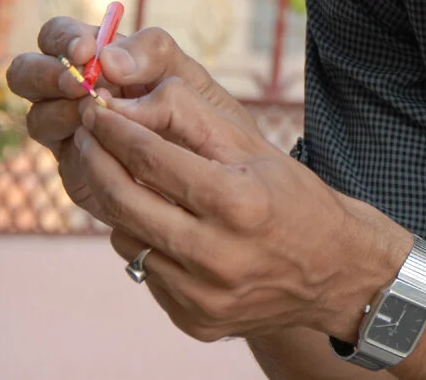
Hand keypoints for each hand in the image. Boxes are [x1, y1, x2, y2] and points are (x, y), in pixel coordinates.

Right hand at [4, 16, 228, 220]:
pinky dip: (83, 150)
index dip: (62, 39)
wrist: (219, 165)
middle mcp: (71, 91)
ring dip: (62, 114)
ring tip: (100, 118)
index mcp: (94, 57)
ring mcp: (69, 131)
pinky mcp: (78, 169)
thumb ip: (152, 53)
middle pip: (24, 73)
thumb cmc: (199, 108)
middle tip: (79, 86)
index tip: (86, 50)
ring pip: (36, 117)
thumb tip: (107, 60)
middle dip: (45, 75)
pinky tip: (112, 149)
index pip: (55, 36)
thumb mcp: (183, 71)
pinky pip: (65, 157)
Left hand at [73, 77, 410, 342]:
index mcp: (236, 202)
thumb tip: (125, 104)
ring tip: (135, 182)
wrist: (337, 273)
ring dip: (121, 206)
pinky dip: (149, 245)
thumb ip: (191, 120)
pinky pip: (147, 273)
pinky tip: (168, 227)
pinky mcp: (195, 321)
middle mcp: (216, 255)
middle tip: (87, 137)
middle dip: (97, 161)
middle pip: (124, 201)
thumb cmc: (295, 198)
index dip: (114, 130)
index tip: (95, 110)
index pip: (150, 159)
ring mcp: (202, 296)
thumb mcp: (255, 148)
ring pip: (127, 240)